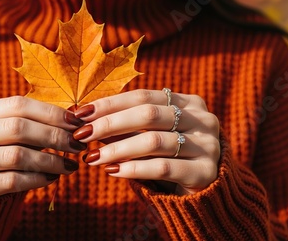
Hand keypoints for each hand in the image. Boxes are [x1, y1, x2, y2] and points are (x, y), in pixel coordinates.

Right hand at [0, 96, 85, 201]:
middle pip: (17, 128)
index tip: (75, 122)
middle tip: (77, 144)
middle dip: (53, 136)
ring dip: (50, 160)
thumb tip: (74, 118)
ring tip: (69, 165)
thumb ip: (30, 123)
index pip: (17, 104)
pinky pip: (12, 181)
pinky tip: (51, 178)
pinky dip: (37, 179)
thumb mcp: (2, 132)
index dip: (49, 112)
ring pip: (16, 156)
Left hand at [72, 89, 220, 194]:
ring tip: (92, 157)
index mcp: (188, 102)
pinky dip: (133, 169)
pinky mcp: (205, 172)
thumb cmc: (170, 157)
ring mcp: (208, 145)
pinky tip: (112, 171)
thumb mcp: (149, 136)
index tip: (80, 113)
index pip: (143, 96)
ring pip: (154, 142)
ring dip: (117, 149)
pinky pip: (163, 168)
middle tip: (82, 134)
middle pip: (148, 114)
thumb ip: (126, 126)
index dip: (110, 103)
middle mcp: (202, 119)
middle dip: (109, 123)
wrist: (205, 191)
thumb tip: (85, 119)